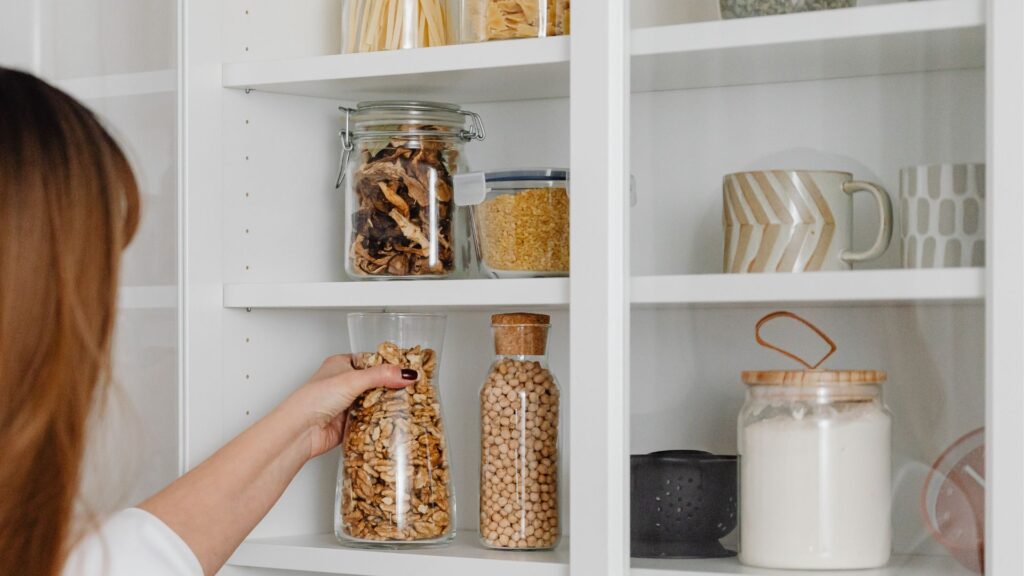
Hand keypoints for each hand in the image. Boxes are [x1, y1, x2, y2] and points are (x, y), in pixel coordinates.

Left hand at [284, 354, 414, 459]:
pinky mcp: (350, 422)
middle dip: (392, 386)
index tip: (409, 369)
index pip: (373, 360)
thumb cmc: (313, 399)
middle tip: (413, 388)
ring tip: (409, 403)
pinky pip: (372, 419)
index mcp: (342, 364)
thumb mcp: (352, 380)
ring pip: (375, 401)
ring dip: (388, 404)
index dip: (391, 364)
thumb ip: (382, 376)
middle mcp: (344, 383)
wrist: (300, 431)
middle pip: (376, 382)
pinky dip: (381, 420)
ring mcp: (348, 403)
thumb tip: (406, 373)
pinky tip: (394, 420)